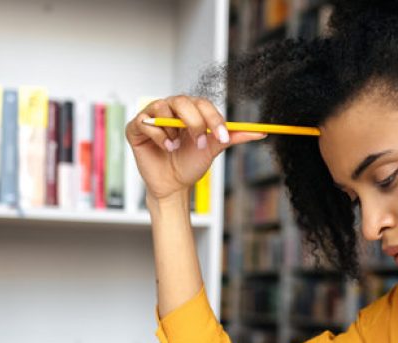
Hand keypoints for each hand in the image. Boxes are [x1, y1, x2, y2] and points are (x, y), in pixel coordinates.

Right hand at [126, 95, 266, 204]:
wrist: (173, 185)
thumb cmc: (191, 163)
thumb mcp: (214, 148)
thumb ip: (234, 137)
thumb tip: (261, 132)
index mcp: (190, 110)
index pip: (203, 104)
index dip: (214, 119)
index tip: (224, 137)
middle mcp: (171, 108)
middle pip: (182, 101)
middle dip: (194, 123)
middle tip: (200, 144)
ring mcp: (152, 116)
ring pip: (162, 108)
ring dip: (173, 131)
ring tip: (177, 147)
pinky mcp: (136, 127)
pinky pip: (146, 122)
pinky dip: (159, 137)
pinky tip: (165, 149)